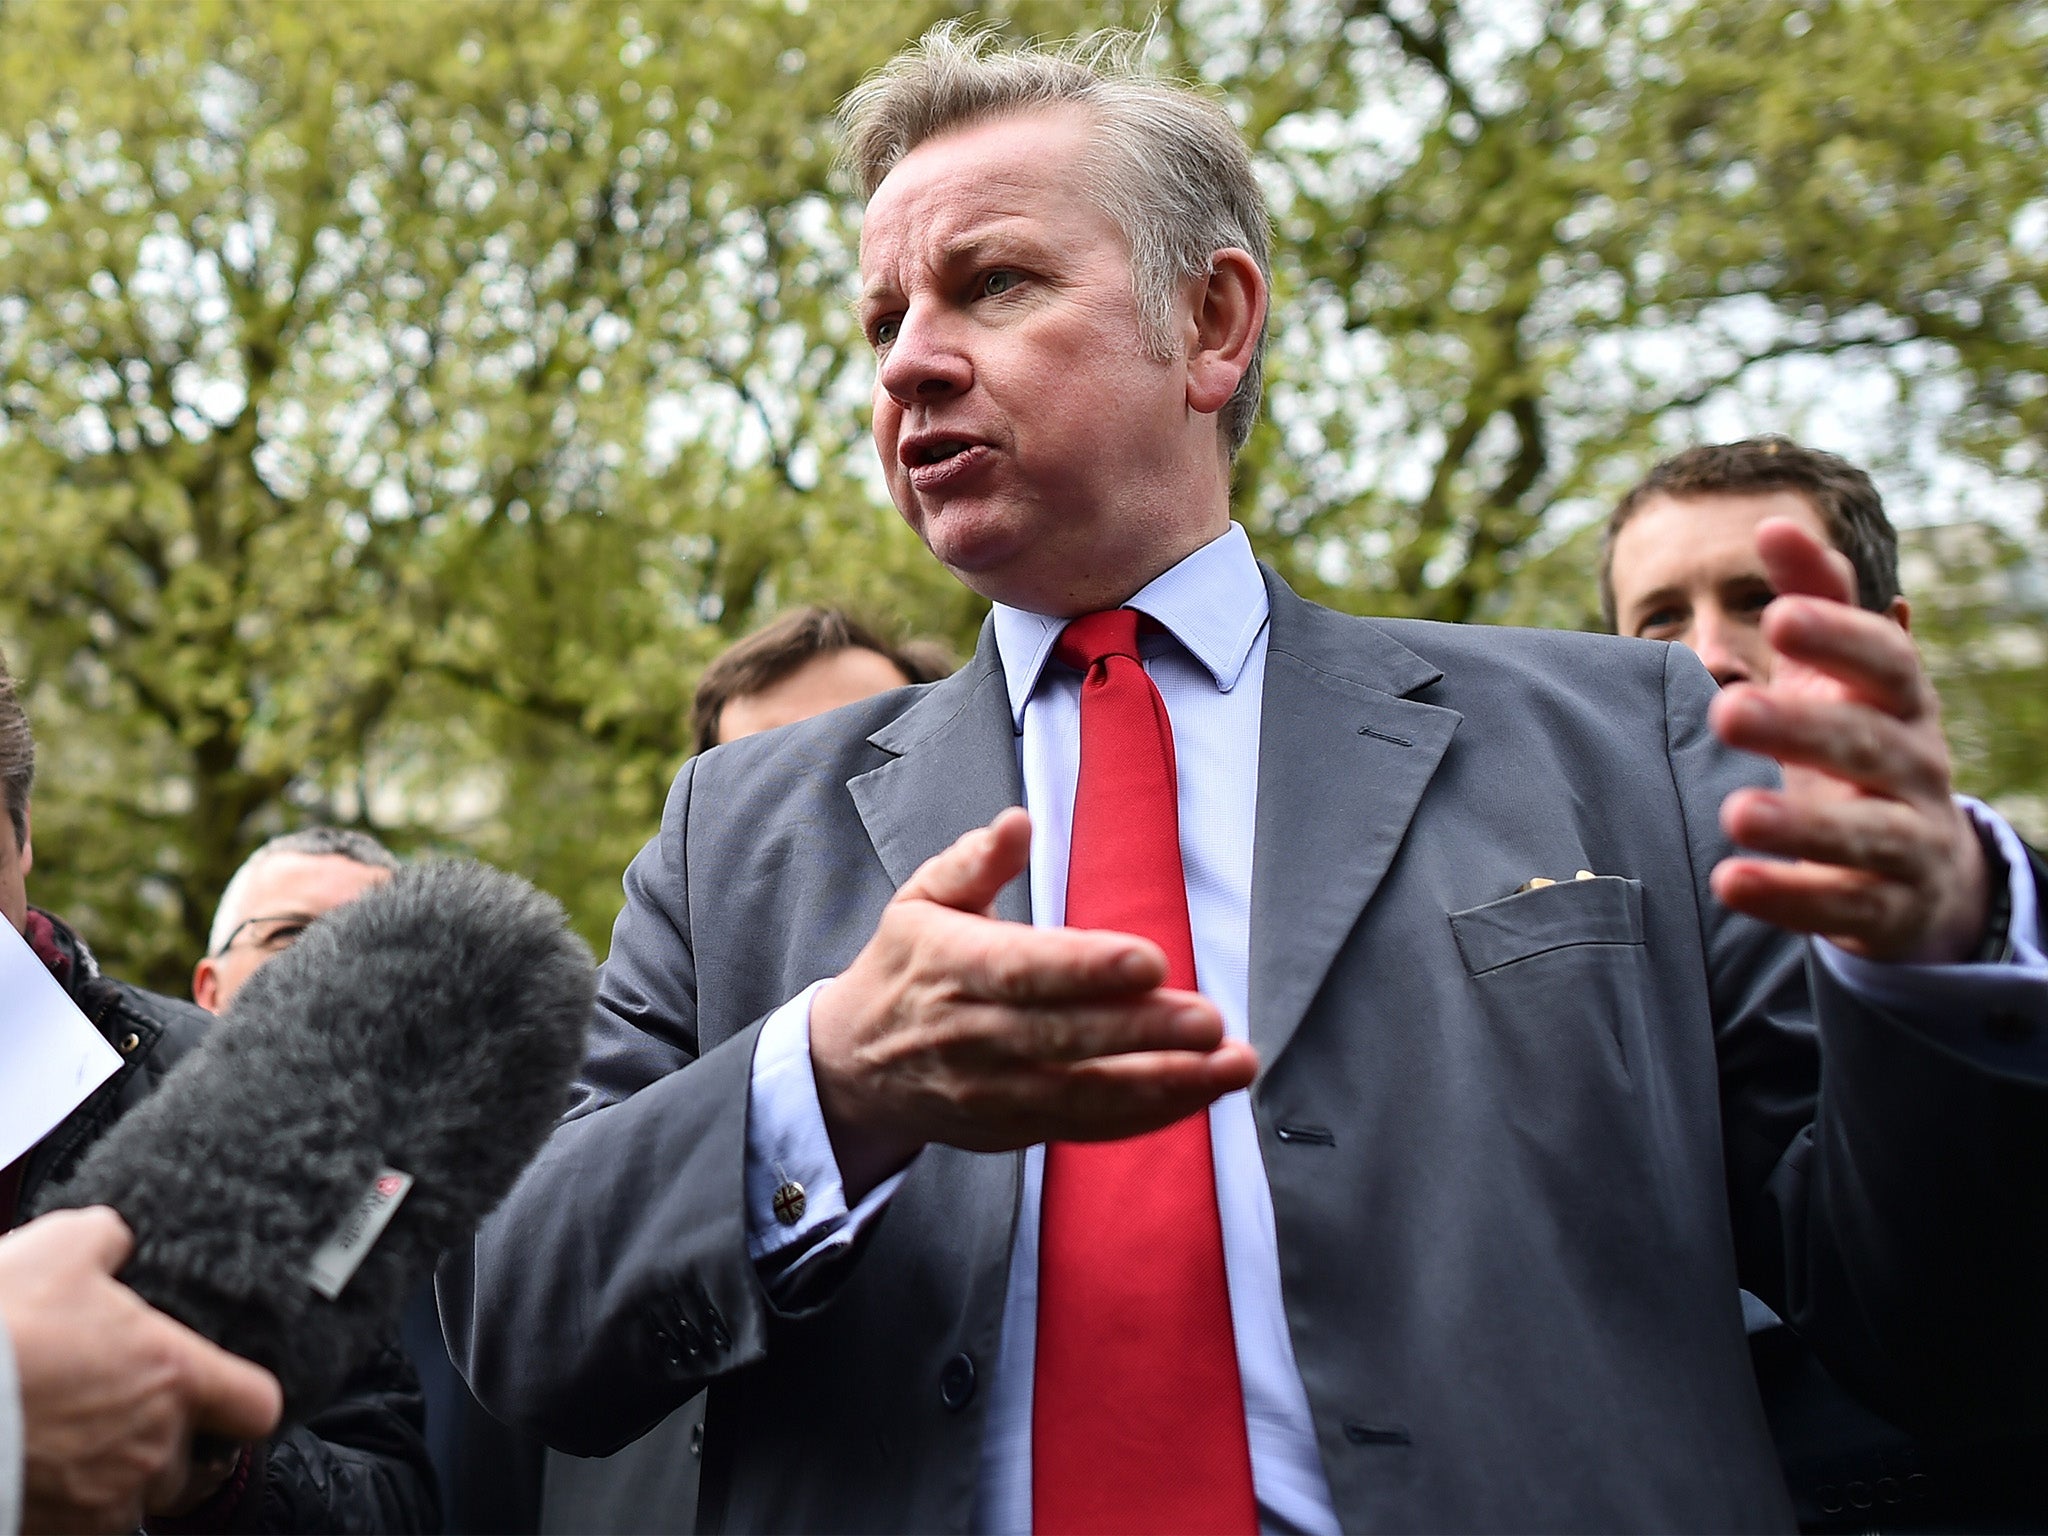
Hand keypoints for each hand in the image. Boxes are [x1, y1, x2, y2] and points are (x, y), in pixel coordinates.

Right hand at [0, 1207, 281, 1534]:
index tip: (225, 1388)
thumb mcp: (61, 1247)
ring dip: (116, 1476)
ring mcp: (103, 1498)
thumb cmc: (1, 1328)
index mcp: (173, 1376)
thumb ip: (109, 1238)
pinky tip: (38, 1464)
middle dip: (169, 1442)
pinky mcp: (54, 1532)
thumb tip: (118, 1238)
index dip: (245, 1398)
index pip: (258, 1406)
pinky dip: (67, 1502)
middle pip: (196, 1462)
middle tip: (125, 1412)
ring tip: (73, 1439)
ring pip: (135, 1499)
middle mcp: (152, 1446)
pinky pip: (81, 1524)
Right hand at [810, 807, 1258, 1199]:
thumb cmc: (905, 968)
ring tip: (1231, 1065)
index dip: (1087, 968)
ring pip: (1083, 1093)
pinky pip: (1085, 1127)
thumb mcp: (921, 900)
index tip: (1151, 960)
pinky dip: (1147, 1116)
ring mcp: (990, 1091)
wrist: (852, 1065)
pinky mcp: (1011, 1130)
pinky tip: (1200, 1095)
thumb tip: (1016, 821)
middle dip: (1143, 1031)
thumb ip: (974, 862)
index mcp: (949, 966)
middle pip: (1064, 1036)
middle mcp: (968, 1034)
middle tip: (1211, 1021)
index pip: (1023, 969)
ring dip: (1164, 1084)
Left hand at [1709, 517, 1988, 962]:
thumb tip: (1774, 523)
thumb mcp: (1840, 676)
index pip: (1883, 660)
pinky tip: (1732, 882)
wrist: (1922, 867)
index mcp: (1900, 701)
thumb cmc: (1859, 743)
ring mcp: (1909, 840)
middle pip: (1867, 743)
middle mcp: (1916, 766)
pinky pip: (1844, 905)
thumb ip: (1813, 600)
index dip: (1838, 636)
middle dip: (1801, 726)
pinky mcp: (1888, 908)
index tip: (1776, 615)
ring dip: (1800, 824)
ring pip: (1865, 833)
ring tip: (1734, 813)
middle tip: (1728, 710)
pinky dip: (1790, 896)